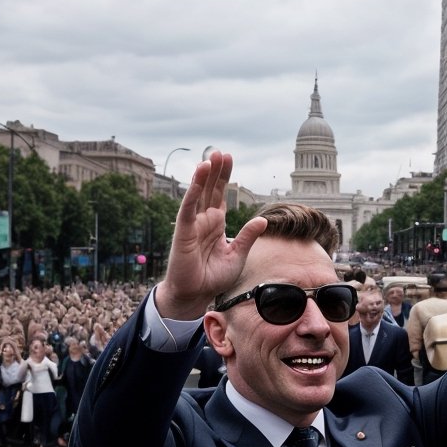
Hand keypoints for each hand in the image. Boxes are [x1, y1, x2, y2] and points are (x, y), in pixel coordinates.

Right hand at [160, 151, 268, 319]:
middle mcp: (204, 220)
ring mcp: (193, 224)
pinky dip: (193, 192)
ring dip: (204, 176)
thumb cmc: (214, 276)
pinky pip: (188, 208)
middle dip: (216, 171)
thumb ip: (248, 236)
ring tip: (210, 159)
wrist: (196, 293)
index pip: (220, 196)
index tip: (229, 159)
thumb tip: (262, 219)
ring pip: (198, 195)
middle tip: (221, 152)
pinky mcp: (184, 231)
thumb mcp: (238, 255)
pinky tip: (198, 177)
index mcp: (217, 224)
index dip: (224, 178)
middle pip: (210, 190)